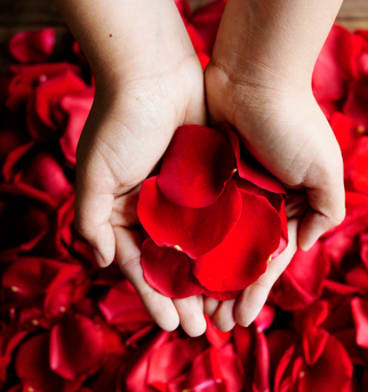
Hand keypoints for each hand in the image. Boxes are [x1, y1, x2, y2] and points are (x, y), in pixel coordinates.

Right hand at [75, 57, 207, 336]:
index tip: (171, 324)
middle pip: (174, 262)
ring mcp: (185, 196)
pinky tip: (240, 267)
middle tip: (204, 328)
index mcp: (126, 212)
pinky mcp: (210, 180)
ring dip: (210, 277)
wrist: (155, 75)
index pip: (142, 265)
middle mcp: (156, 208)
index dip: (155, 296)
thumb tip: (102, 261)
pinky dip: (228, 244)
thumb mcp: (94, 174)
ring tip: (226, 309)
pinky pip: (220, 218)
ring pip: (200, 246)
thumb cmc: (120, 123)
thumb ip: (91, 219)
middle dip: (186, 295)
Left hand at [203, 60, 344, 330]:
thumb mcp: (325, 168)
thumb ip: (325, 209)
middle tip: (210, 323)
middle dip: (224, 290)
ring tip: (189, 306)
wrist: (253, 77)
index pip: (267, 259)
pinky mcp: (198, 177)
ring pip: (209, 243)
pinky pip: (189, 215)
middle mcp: (251, 203)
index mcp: (282, 206)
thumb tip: (304, 244)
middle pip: (234, 257)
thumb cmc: (292, 122)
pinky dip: (184, 241)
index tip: (241, 319)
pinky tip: (172, 266)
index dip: (255, 290)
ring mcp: (223, 192)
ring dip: (201, 274)